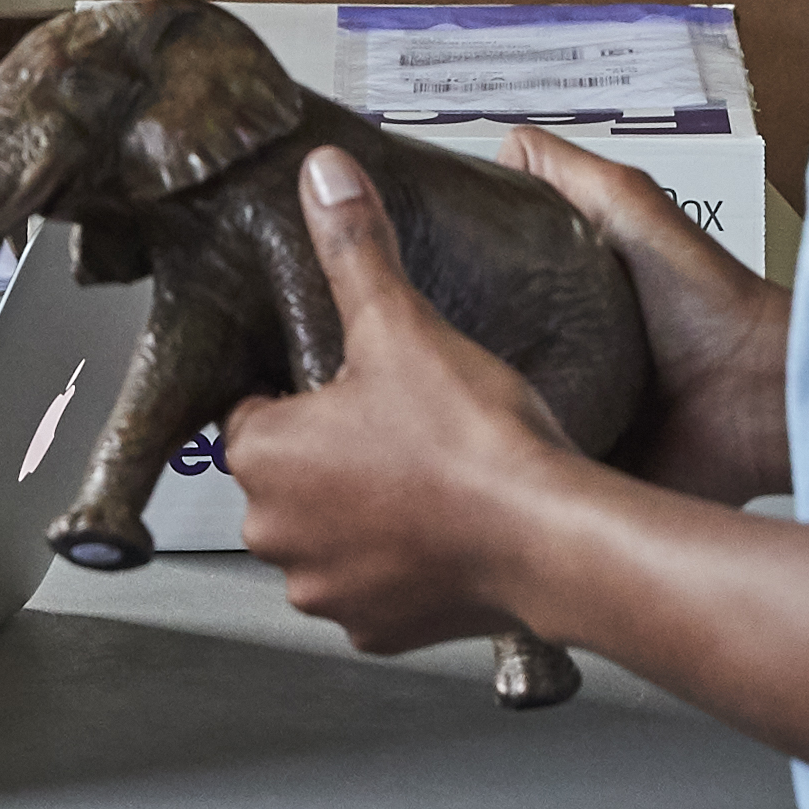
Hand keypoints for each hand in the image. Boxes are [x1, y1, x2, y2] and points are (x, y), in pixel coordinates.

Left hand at [231, 149, 808, 790]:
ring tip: (430, 471)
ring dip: (367, 509)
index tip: (356, 382)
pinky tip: (448, 525)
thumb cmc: (474, 444)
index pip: (257, 408)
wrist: (551, 539)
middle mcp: (276, 534)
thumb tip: (324, 178)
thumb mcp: (402, 322)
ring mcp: (327, 591)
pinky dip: (404, 562)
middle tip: (401, 421)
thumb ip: (355, 248)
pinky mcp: (379, 630)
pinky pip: (376, 586)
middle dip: (335, 450)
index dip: (308, 389)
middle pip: (291, 473)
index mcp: (262, 457)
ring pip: (331, 532)